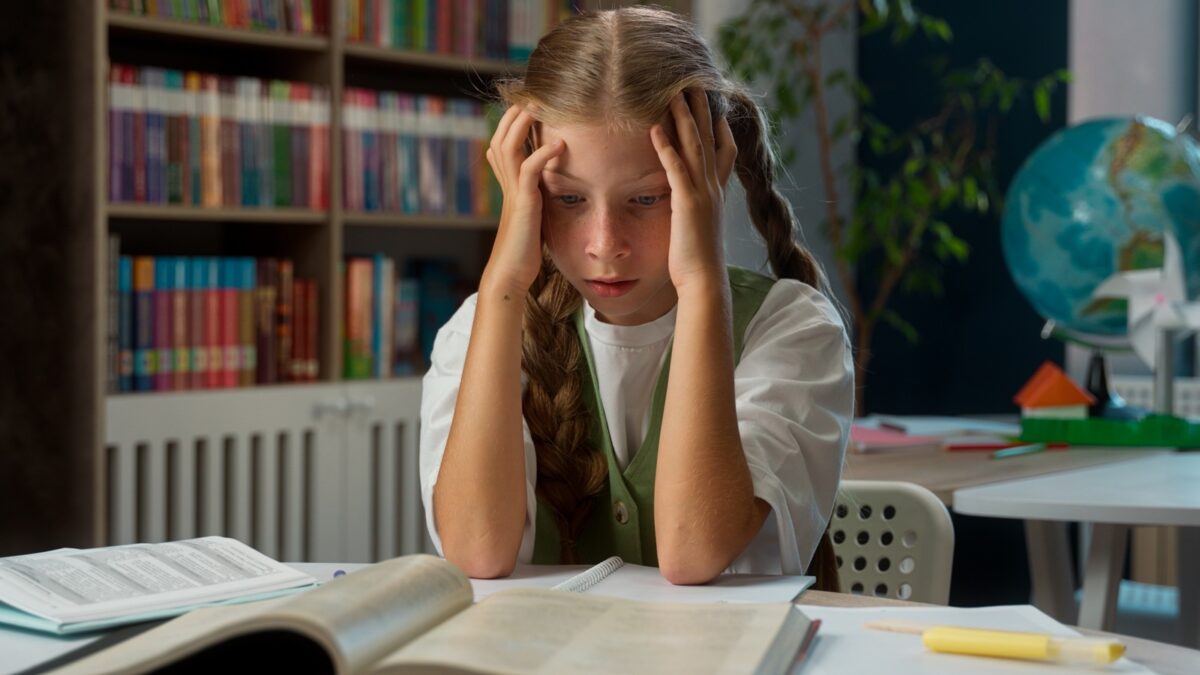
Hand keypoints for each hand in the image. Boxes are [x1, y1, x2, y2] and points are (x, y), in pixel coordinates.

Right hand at [483, 104, 565, 295]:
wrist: (511, 274)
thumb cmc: (525, 251)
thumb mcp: (532, 216)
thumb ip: (537, 198)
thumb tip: (550, 187)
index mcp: (509, 186)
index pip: (503, 145)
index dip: (512, 124)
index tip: (531, 106)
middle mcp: (507, 186)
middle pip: (500, 138)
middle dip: (515, 115)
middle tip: (533, 96)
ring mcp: (513, 194)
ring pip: (508, 148)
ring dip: (523, 125)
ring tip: (539, 107)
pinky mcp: (524, 205)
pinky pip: (529, 171)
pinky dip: (542, 154)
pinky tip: (559, 144)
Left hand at [650, 89, 737, 292]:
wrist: (703, 280)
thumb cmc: (696, 261)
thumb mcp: (698, 228)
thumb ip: (694, 211)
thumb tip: (688, 207)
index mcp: (717, 194)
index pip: (725, 153)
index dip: (721, 128)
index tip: (715, 108)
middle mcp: (714, 188)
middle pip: (710, 139)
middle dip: (702, 110)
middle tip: (694, 84)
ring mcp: (703, 193)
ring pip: (695, 146)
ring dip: (684, 118)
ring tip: (674, 93)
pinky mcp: (687, 202)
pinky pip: (675, 167)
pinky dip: (666, 146)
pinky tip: (655, 128)